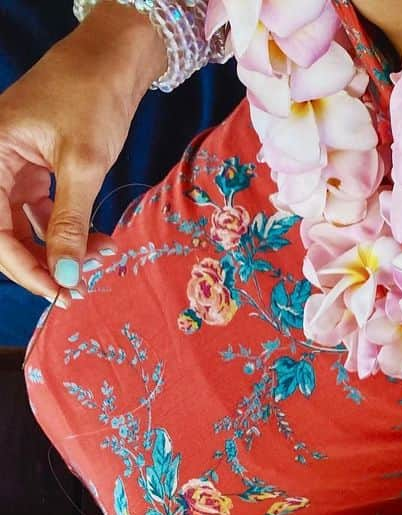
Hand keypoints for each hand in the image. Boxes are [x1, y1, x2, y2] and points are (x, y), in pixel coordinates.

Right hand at [0, 3, 164, 300]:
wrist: (114, 60)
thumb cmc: (92, 96)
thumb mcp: (82, 164)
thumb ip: (70, 223)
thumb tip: (64, 276)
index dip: (22, 266)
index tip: (57, 292)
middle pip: (5, 231)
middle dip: (40, 262)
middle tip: (76, 289)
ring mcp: (15, 167)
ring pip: (26, 225)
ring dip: (60, 249)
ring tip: (98, 262)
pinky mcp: (38, 170)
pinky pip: (45, 212)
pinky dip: (70, 231)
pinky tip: (98, 243)